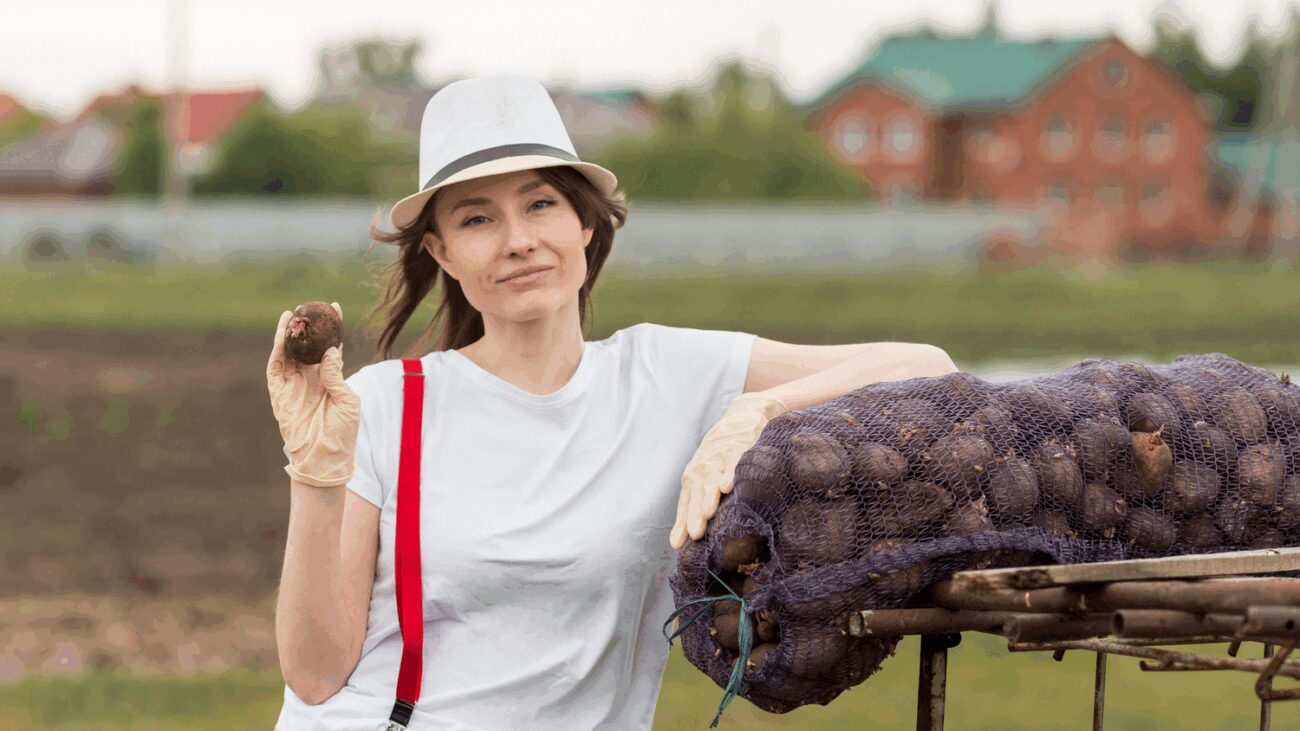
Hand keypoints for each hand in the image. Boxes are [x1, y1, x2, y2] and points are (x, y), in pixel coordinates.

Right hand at [266, 302, 360, 486]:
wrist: (324, 456)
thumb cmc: (342, 431)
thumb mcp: (347, 399)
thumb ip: (337, 374)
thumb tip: (332, 349)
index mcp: (330, 377)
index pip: (330, 345)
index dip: (332, 326)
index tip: (334, 306)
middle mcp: (310, 377)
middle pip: (307, 344)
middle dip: (307, 325)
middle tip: (310, 305)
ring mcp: (293, 383)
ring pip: (289, 351)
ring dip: (289, 333)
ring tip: (293, 313)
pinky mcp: (278, 392)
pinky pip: (276, 365)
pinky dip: (278, 348)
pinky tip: (282, 333)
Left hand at [669, 392, 787, 549]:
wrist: (743, 416)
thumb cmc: (723, 455)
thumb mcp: (708, 477)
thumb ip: (696, 506)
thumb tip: (680, 543)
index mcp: (695, 475)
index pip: (686, 500)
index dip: (682, 520)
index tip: (679, 544)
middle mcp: (704, 466)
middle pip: (696, 492)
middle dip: (694, 513)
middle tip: (694, 534)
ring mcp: (720, 455)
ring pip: (712, 478)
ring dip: (709, 495)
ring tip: (708, 512)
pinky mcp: (739, 446)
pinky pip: (733, 460)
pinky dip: (729, 472)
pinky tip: (728, 486)